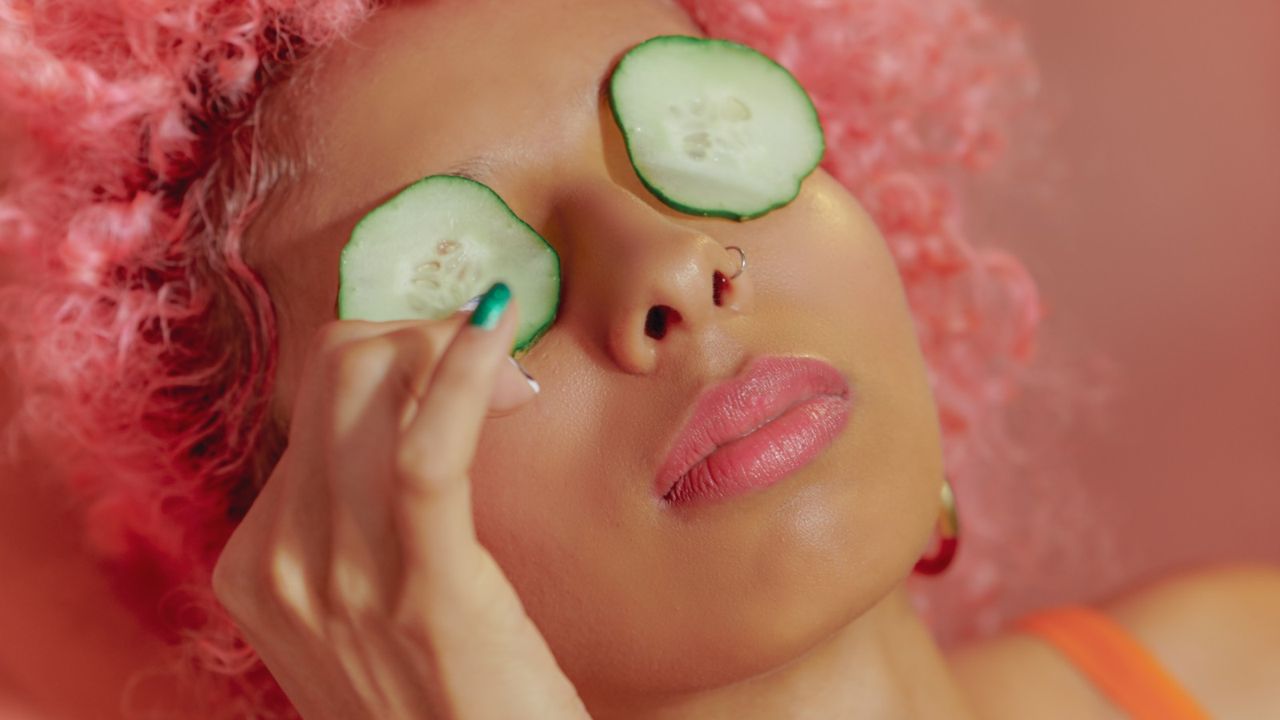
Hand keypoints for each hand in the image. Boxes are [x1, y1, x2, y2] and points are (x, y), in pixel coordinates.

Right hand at [212, 289, 588, 719]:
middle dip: (416, 338)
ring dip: (450, 348)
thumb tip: (409, 420)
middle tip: (492, 369)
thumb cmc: (444, 699)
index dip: (395, 363)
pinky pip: (427, 446)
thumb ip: (356, 529)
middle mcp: (278, 560)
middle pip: (332, 372)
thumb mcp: (366, 613)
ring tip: (511, 378)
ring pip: (369, 385)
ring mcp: (337, 576)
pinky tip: (500, 329)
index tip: (466, 382)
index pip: (310, 402)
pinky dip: (463, 370)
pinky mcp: (421, 586)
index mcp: (258, 561)